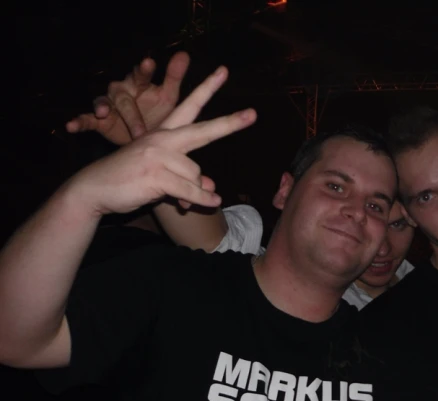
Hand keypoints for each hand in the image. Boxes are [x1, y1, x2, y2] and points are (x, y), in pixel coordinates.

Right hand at [66, 52, 189, 144]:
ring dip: (102, 108)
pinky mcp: (99, 121)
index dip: (144, 69)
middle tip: (140, 127)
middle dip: (131, 110)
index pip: (140, 74)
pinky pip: (87, 120)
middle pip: (122, 95)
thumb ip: (174, 76)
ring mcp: (109, 106)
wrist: (146, 137)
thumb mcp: (169, 96)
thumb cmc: (158, 111)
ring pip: (102, 103)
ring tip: (102, 112)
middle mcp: (122, 92)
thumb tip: (184, 54)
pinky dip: (79, 122)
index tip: (149, 63)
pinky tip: (71, 126)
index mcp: (139, 84)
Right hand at [67, 66, 256, 214]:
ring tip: (178, 198)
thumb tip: (213, 189)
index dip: (206, 88)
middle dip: (229, 124)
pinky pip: (189, 190)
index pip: (189, 106)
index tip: (224, 71)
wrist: (94, 189)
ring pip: (196, 174)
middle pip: (202, 131)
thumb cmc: (131, 180)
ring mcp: (157, 156)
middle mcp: (162, 139)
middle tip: (253, 114)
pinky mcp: (154, 175)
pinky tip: (212, 202)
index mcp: (164, 133)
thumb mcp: (162, 176)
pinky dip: (201, 199)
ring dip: (194, 191)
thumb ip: (189, 179)